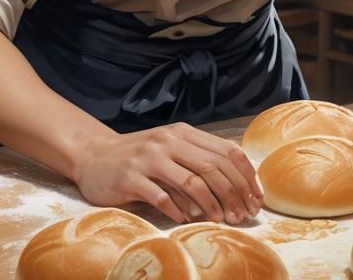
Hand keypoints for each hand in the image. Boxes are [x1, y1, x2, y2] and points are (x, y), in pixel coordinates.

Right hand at [73, 122, 263, 224]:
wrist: (95, 156)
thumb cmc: (140, 157)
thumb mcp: (171, 149)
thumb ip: (198, 159)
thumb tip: (238, 185)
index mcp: (183, 133)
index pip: (226, 151)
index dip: (246, 176)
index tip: (256, 198)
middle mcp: (168, 141)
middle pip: (213, 167)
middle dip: (234, 194)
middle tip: (243, 215)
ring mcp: (149, 158)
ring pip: (191, 182)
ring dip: (211, 205)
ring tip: (221, 220)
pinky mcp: (131, 178)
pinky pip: (161, 197)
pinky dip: (178, 211)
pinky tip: (186, 220)